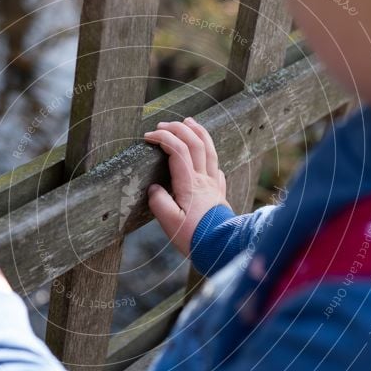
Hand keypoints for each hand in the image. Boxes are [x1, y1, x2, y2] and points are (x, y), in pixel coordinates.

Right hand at [144, 117, 229, 256]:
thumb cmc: (195, 238)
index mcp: (190, 184)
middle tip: (163, 125)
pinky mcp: (219, 193)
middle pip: (194, 143)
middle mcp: (204, 179)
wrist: (222, 248)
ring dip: (198, 132)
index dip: (162, 138)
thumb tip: (154, 189)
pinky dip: (209, 155)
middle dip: (178, 129)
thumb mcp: (170, 223)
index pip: (177, 150)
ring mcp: (214, 184)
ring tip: (189, 122)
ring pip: (209, 149)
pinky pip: (215, 167)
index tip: (148, 137)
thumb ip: (159, 203)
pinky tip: (205, 157)